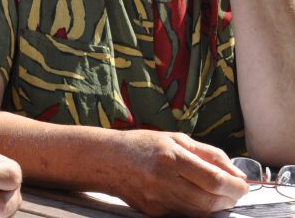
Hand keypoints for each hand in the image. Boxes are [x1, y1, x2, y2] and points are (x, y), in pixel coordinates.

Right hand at [110, 130, 247, 216]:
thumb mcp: (176, 139)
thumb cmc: (143, 145)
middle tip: (235, 191)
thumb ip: (208, 154)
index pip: (213, 179)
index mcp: (170, 156)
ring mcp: (157, 199)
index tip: (243, 184)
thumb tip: (236, 173)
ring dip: (217, 206)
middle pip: (209, 200)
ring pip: (200, 212)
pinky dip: (199, 210)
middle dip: (230, 198)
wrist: (107, 160)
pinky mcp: (153, 212)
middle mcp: (163, 179)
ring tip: (219, 195)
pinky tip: (198, 198)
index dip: (235, 186)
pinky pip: (185, 215)